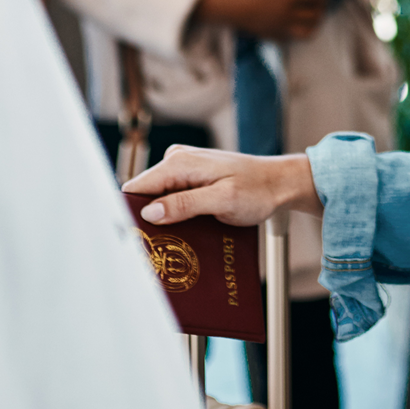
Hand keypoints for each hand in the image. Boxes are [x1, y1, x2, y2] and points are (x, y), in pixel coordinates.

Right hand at [124, 145, 321, 226]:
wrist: (279, 183)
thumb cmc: (257, 189)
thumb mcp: (222, 200)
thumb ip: (185, 204)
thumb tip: (150, 211)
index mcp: (180, 163)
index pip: (137, 187)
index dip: (130, 212)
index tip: (131, 237)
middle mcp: (177, 161)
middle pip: (145, 194)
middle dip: (146, 219)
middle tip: (153, 248)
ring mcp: (184, 169)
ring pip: (158, 198)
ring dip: (162, 220)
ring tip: (169, 244)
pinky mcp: (190, 178)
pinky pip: (171, 198)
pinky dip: (174, 215)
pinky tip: (181, 233)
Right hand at [192, 0, 329, 41]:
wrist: (224, 5)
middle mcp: (287, 15)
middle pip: (317, 13)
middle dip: (324, 3)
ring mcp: (281, 28)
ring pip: (310, 31)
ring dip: (317, 20)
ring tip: (315, 9)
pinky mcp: (274, 37)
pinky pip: (295, 38)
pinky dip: (303, 31)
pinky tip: (299, 19)